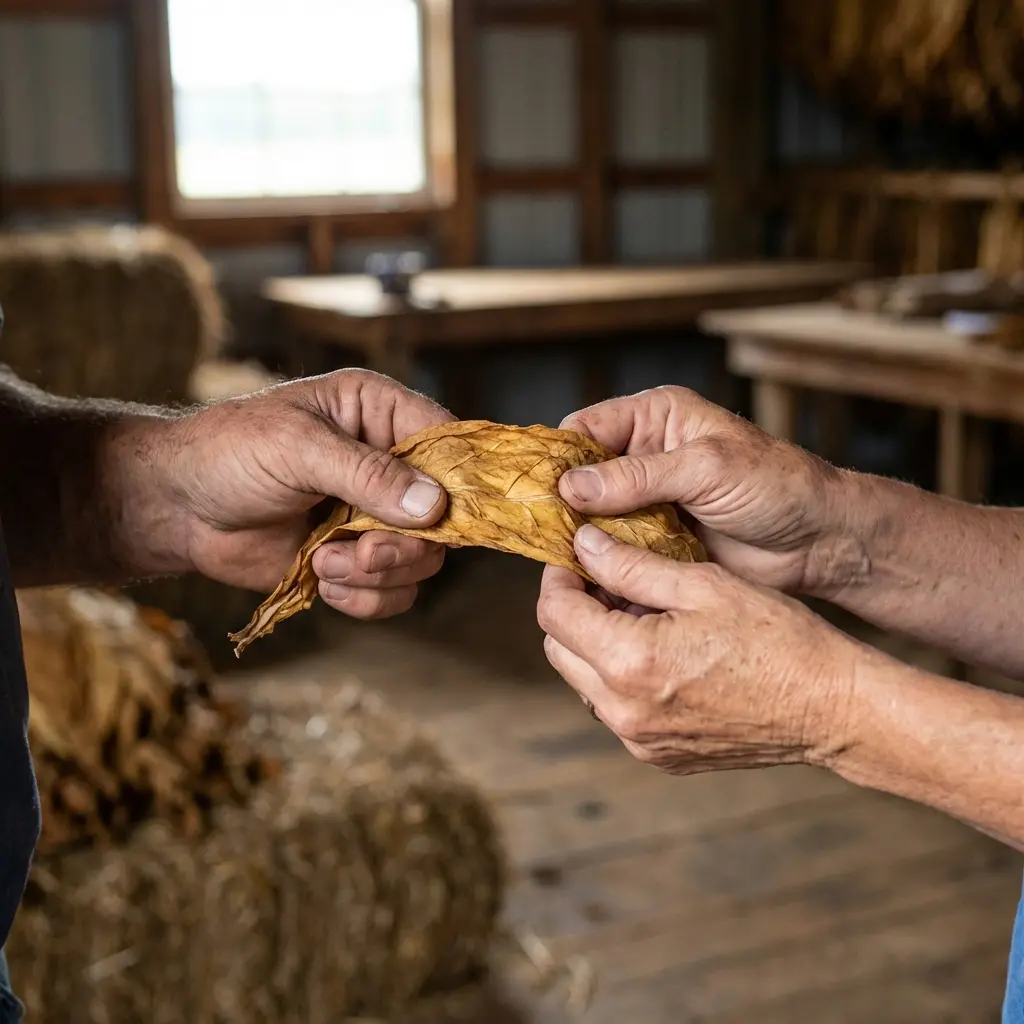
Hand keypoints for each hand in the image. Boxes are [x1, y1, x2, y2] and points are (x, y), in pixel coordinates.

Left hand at [163, 369, 451, 619]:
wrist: (177, 508)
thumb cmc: (229, 453)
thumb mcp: (297, 449)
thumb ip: (367, 475)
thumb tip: (434, 506)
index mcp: (378, 413)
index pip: (447, 441)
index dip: (459, 479)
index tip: (447, 514)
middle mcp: (388, 463)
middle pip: (444, 515)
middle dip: (404, 544)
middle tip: (361, 550)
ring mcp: (374, 515)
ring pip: (422, 560)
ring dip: (377, 573)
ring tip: (323, 562)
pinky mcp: (355, 559)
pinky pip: (392, 591)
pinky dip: (364, 598)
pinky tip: (322, 582)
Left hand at [536, 525, 855, 773]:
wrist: (830, 708)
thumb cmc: (777, 639)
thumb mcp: (702, 584)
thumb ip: (630, 565)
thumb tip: (584, 544)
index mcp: (630, 663)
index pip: (554, 614)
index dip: (558, 576)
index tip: (576, 555)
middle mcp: (623, 712)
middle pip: (560, 649)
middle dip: (573, 610)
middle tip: (608, 580)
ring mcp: (639, 741)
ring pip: (584, 681)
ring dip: (595, 644)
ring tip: (640, 614)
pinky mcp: (659, 756)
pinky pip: (616, 709)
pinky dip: (622, 677)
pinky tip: (661, 651)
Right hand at [558, 386, 858, 596]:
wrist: (819, 539)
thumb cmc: (776, 485)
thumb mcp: (706, 469)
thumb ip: (638, 476)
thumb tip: (572, 485)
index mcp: (656, 417)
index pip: (586, 428)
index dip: (559, 456)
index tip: (536, 489)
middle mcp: (645, 454)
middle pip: (582, 473)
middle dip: (563, 501)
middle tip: (541, 530)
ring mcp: (649, 499)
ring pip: (594, 514)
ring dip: (580, 534)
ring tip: (559, 559)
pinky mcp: (657, 539)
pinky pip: (616, 546)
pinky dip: (602, 560)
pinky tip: (588, 575)